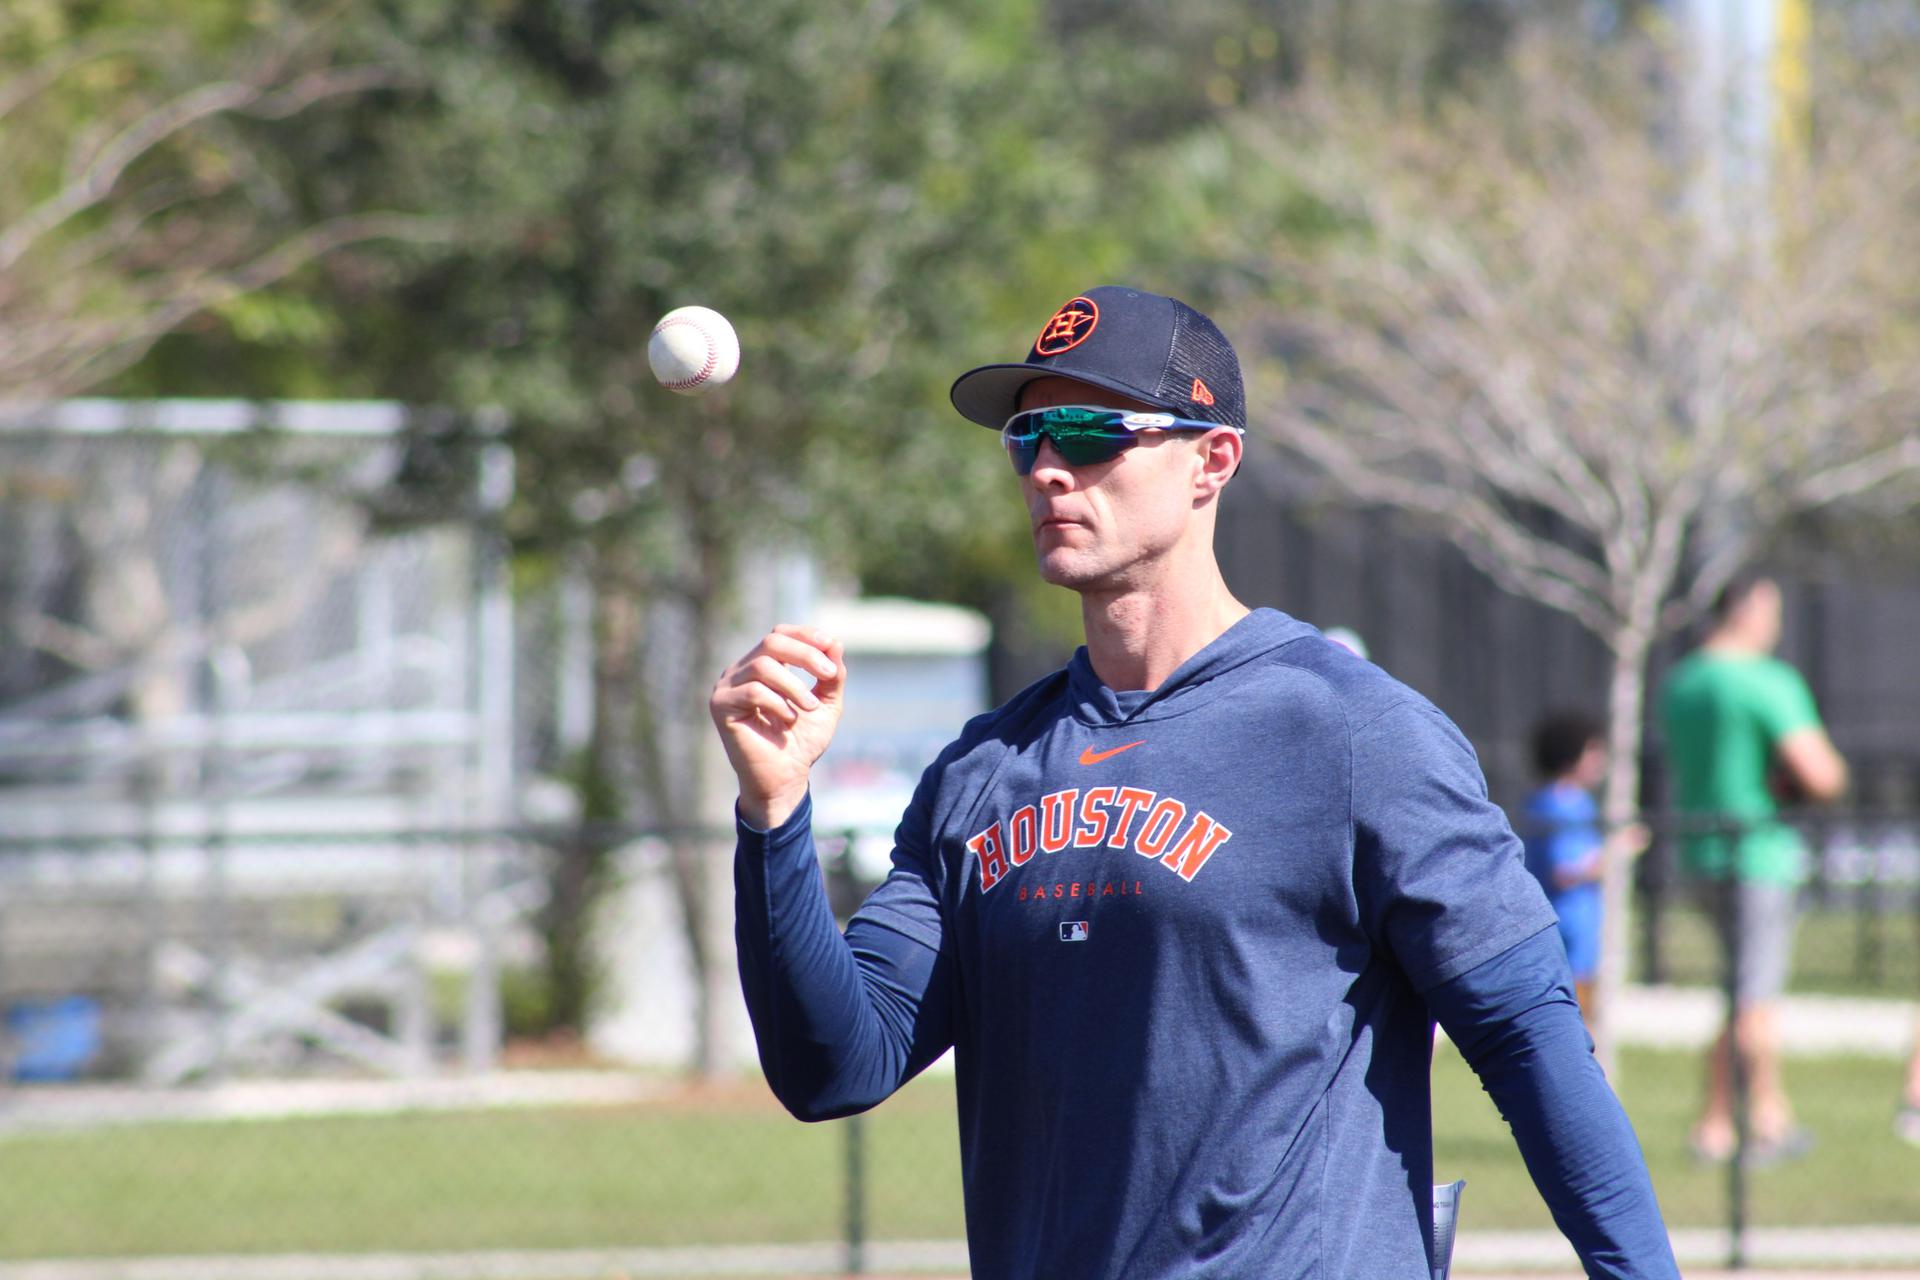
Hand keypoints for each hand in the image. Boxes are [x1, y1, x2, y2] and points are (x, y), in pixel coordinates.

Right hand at [709, 624, 845, 828]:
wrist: (785, 779)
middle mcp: (740, 672)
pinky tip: (789, 720)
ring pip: (763, 665)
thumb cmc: (802, 743)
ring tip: (810, 707)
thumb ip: (831, 676)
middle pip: (771, 642)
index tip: (831, 648)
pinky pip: (752, 691)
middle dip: (806, 655)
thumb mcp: (825, 705)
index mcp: (762, 666)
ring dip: (794, 685)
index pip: (779, 635)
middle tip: (828, 676)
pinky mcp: (720, 706)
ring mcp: (727, 687)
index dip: (805, 635)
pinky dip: (778, 703)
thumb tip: (835, 643)